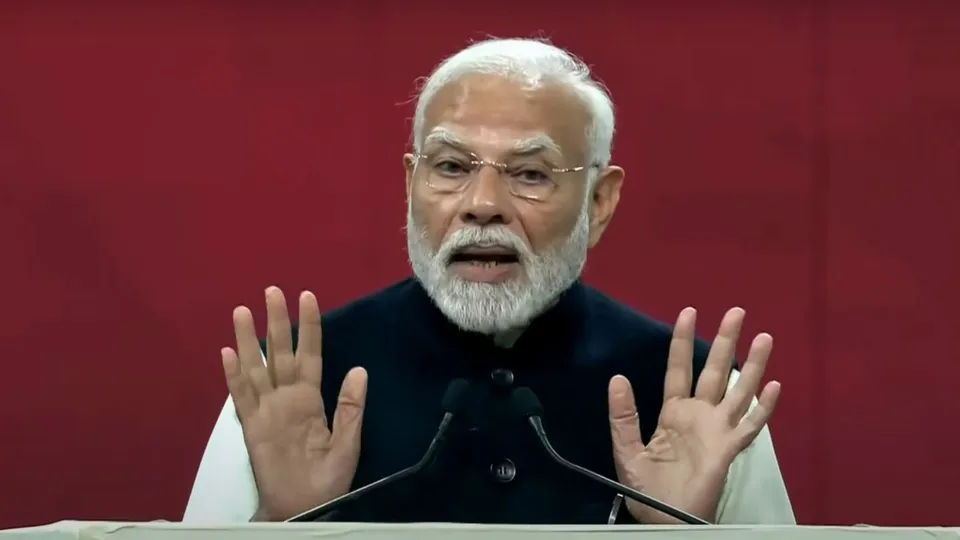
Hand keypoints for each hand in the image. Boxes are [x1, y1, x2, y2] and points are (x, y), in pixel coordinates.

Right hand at [222, 287, 367, 520]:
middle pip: (280, 353)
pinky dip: (233, 376)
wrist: (305, 507)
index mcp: (311, 399)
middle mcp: (287, 398)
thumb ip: (350, 407)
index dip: (309, 327)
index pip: (310, 354)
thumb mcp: (348, 442)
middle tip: (272, 291)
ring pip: (256, 368)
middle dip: (277, 322)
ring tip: (242, 311)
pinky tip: (228, 353)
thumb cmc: (328, 478)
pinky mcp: (251, 427)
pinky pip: (241, 398)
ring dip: (249, 340)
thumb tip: (358, 369)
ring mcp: (267, 410)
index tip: (308, 297)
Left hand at [608, 307, 780, 523]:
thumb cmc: (647, 489)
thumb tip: (617, 378)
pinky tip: (773, 387)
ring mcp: (717, 430)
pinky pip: (750, 426)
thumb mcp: (626, 451)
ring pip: (738, 391)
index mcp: (673, 412)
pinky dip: (763, 408)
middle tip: (737, 311)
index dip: (683, 341)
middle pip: (714, 370)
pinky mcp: (729, 449)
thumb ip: (623, 416)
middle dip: (725, 341)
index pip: (679, 368)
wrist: (666, 520)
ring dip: (753, 365)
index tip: (689, 312)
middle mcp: (699, 415)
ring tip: (764, 338)